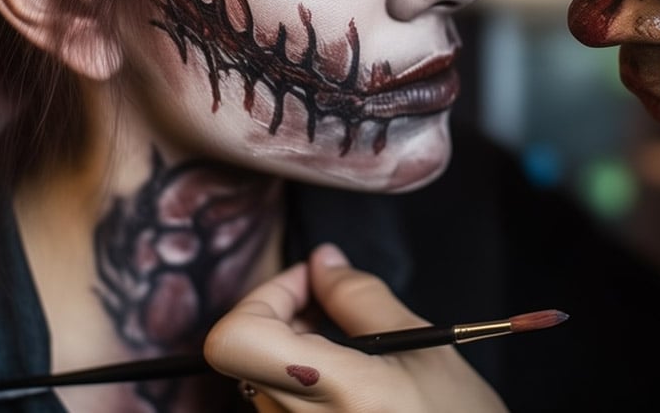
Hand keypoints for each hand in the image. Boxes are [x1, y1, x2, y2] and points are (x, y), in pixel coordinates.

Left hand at [204, 243, 507, 411]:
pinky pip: (277, 405)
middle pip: (241, 355)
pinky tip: (342, 376)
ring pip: (257, 380)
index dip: (265, 297)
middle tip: (329, 302)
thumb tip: (322, 260)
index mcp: (335, 394)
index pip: (235, 340)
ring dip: (287, 346)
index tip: (309, 284)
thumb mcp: (424, 347)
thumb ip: (361, 297)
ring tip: (347, 344)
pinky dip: (298, 377)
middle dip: (280, 312)